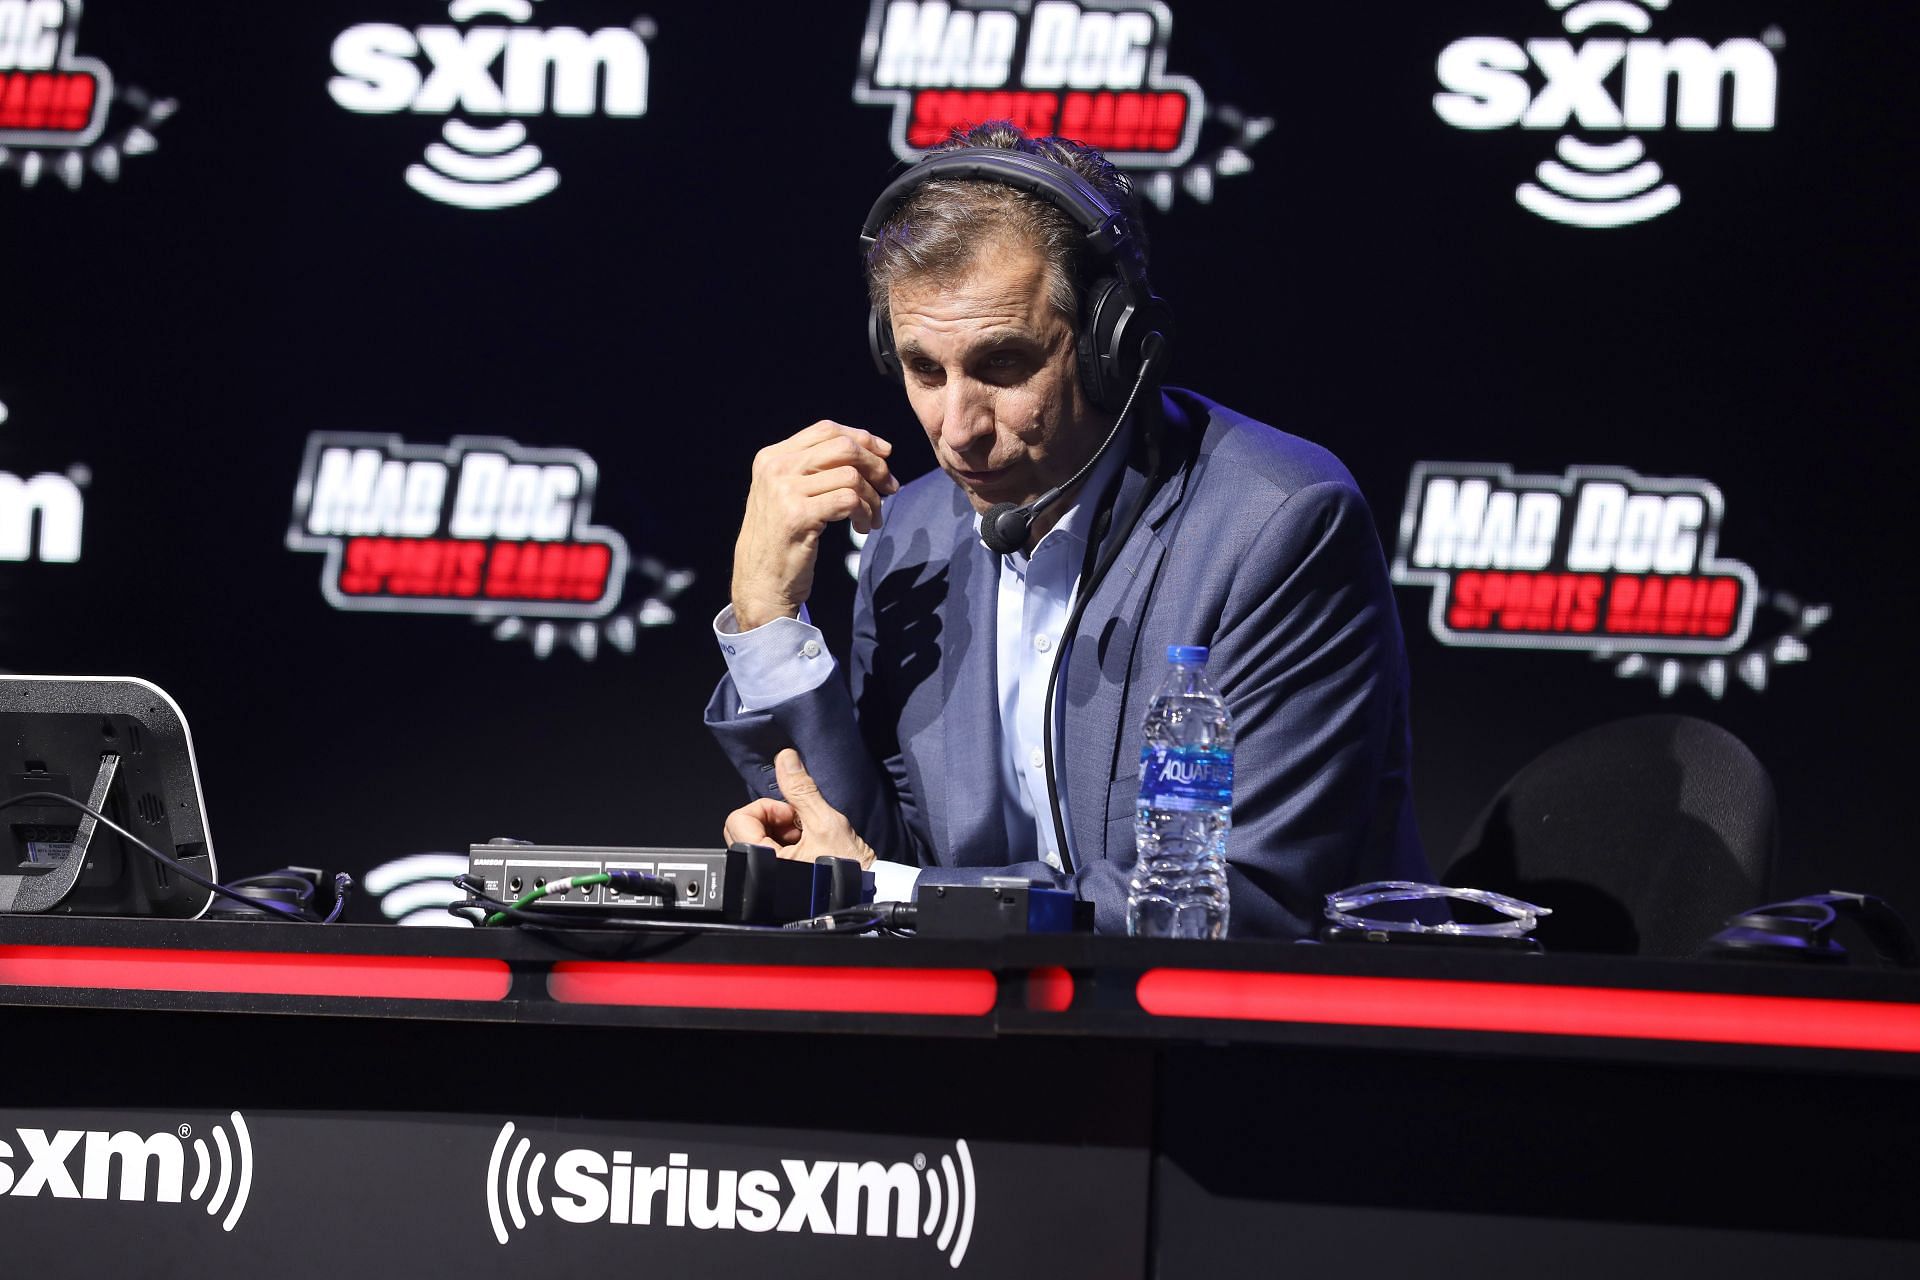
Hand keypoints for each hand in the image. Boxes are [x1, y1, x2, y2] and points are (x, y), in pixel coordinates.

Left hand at [722, 748, 875, 869]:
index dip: (766, 809)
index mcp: (765, 862)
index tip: (789, 813)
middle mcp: (759, 871)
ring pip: (754, 837)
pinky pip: (766, 849)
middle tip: (796, 822)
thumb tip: (785, 760)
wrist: (866, 889)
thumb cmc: (848, 868)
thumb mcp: (824, 822)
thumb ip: (800, 790)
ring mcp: (767, 875)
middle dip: (770, 818)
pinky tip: (805, 843)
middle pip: (743, 827)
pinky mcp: (776, 875)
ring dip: (778, 829)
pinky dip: (782, 840)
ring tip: (804, 834)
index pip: (739, 820)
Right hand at [732, 421, 897, 629]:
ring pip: (851, 476)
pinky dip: (864, 513)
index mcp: (772, 457)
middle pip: (843, 447)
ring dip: (873, 498)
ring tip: (872, 518)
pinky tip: (861, 528)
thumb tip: (870, 450)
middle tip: (890, 488)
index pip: (826, 430)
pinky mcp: (798, 515)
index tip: (885, 454)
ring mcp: (785, 491)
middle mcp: (776, 468)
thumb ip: (815, 469)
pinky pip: (849, 500)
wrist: (760, 583)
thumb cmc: (782, 540)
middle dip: (876, 465)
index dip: (862, 437)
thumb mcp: (787, 494)